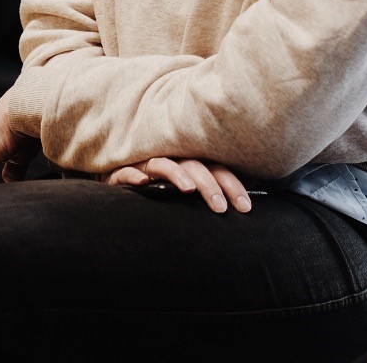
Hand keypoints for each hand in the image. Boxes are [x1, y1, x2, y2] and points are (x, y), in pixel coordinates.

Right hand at [107, 157, 252, 213]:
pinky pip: (126, 170)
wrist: (120, 179)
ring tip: (188, 189)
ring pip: (164, 163)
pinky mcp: (122, 170)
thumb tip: (242, 206)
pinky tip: (143, 181)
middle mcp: (171, 159)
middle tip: (221, 207)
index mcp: (191, 162)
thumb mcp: (188, 190)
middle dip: (210, 185)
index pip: (215, 169)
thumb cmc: (159, 187)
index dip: (232, 185)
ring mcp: (146, 163)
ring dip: (177, 174)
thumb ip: (210, 195)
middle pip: (194, 166)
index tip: (245, 207)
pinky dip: (134, 174)